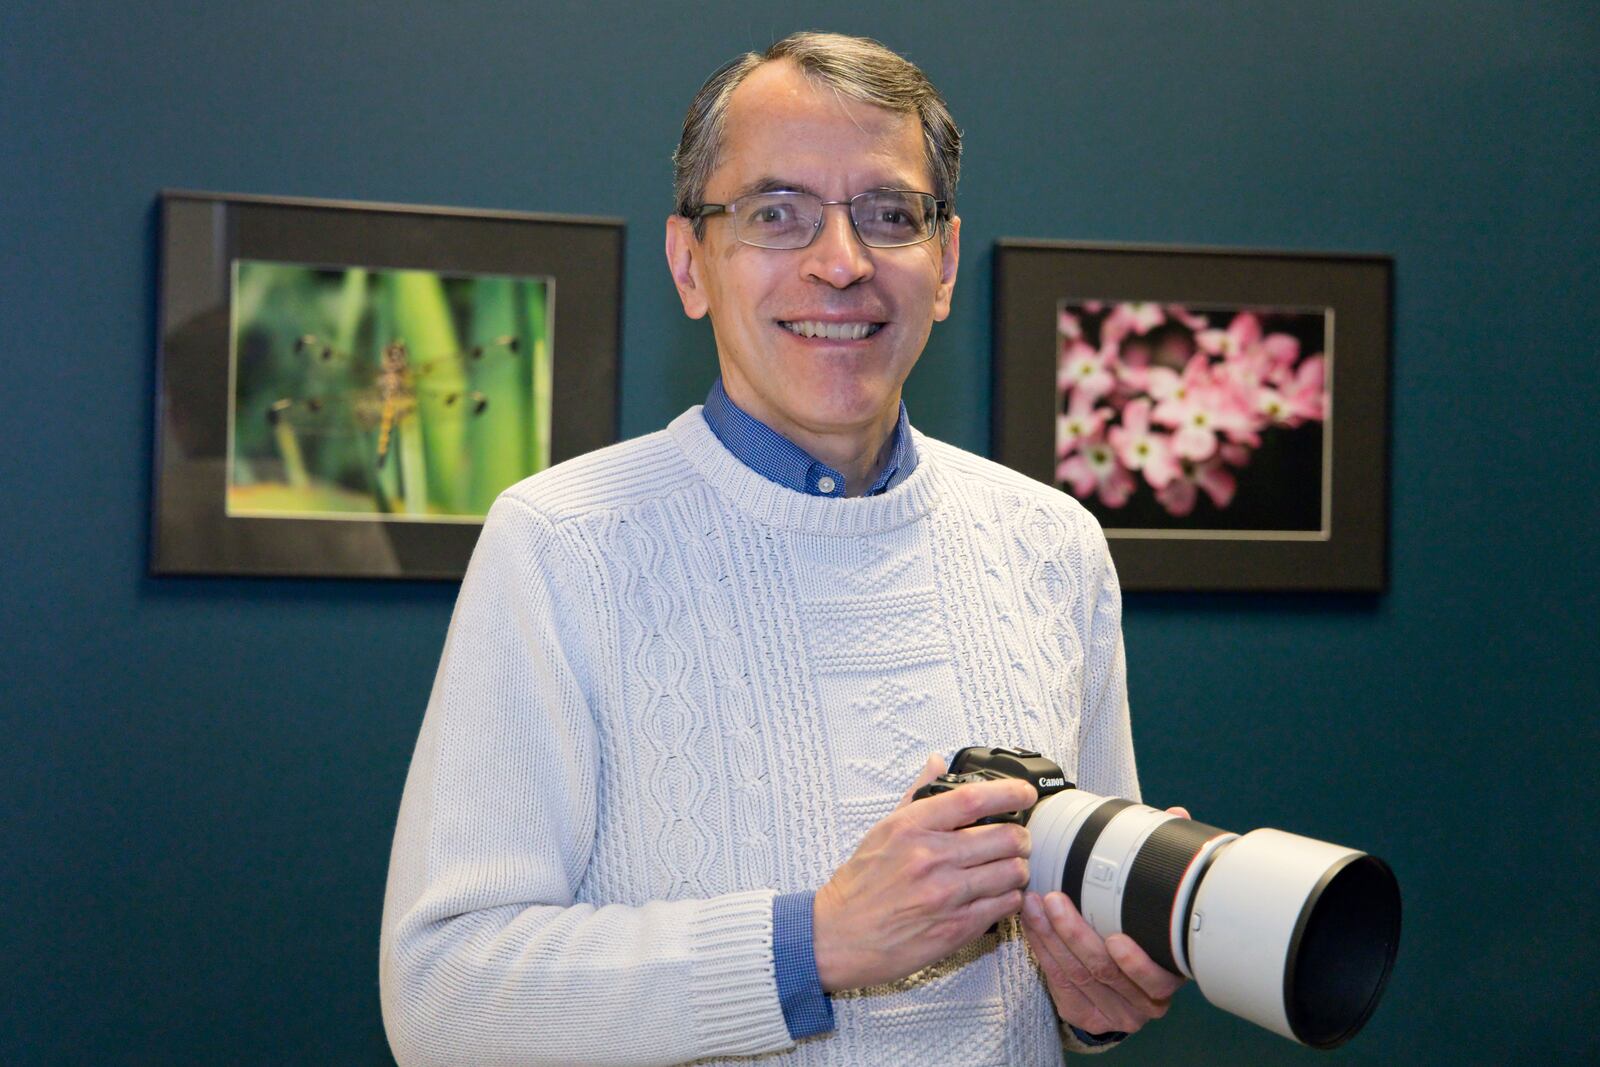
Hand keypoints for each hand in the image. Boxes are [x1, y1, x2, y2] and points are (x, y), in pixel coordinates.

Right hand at [812, 754, 1037, 991]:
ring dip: (1018, 869)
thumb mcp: (882, 830)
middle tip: (1017, 840)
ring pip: (1013, 872)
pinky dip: (1009, 898)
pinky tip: (997, 895)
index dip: (1010, 792)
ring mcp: (946, 895)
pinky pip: (1005, 906)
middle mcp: (931, 858)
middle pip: (1006, 837)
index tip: (1025, 793)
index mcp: (912, 827)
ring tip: (1008, 869)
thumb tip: (937, 763)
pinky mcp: (956, 928)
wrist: (838, 936)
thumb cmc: (859, 885)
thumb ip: (917, 795)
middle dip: (1021, 837)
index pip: (974, 799)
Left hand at [1020, 806, 1190, 1036]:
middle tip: (1055, 900)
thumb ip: (1164, 864)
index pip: (1155, 978)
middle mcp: (1141, 1001)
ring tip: (1034, 903)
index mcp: (1167, 976)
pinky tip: (1031, 921)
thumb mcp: (1158, 909)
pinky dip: (1040, 946)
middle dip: (1075, 933)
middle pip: (1104, 971)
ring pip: (1074, 973)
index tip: (1117, 938)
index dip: (1136, 962)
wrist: (1125, 990)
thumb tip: (1176, 817)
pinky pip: (1055, 977)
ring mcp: (1109, 1010)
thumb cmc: (1144, 939)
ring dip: (1050, 935)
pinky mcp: (1080, 1012)